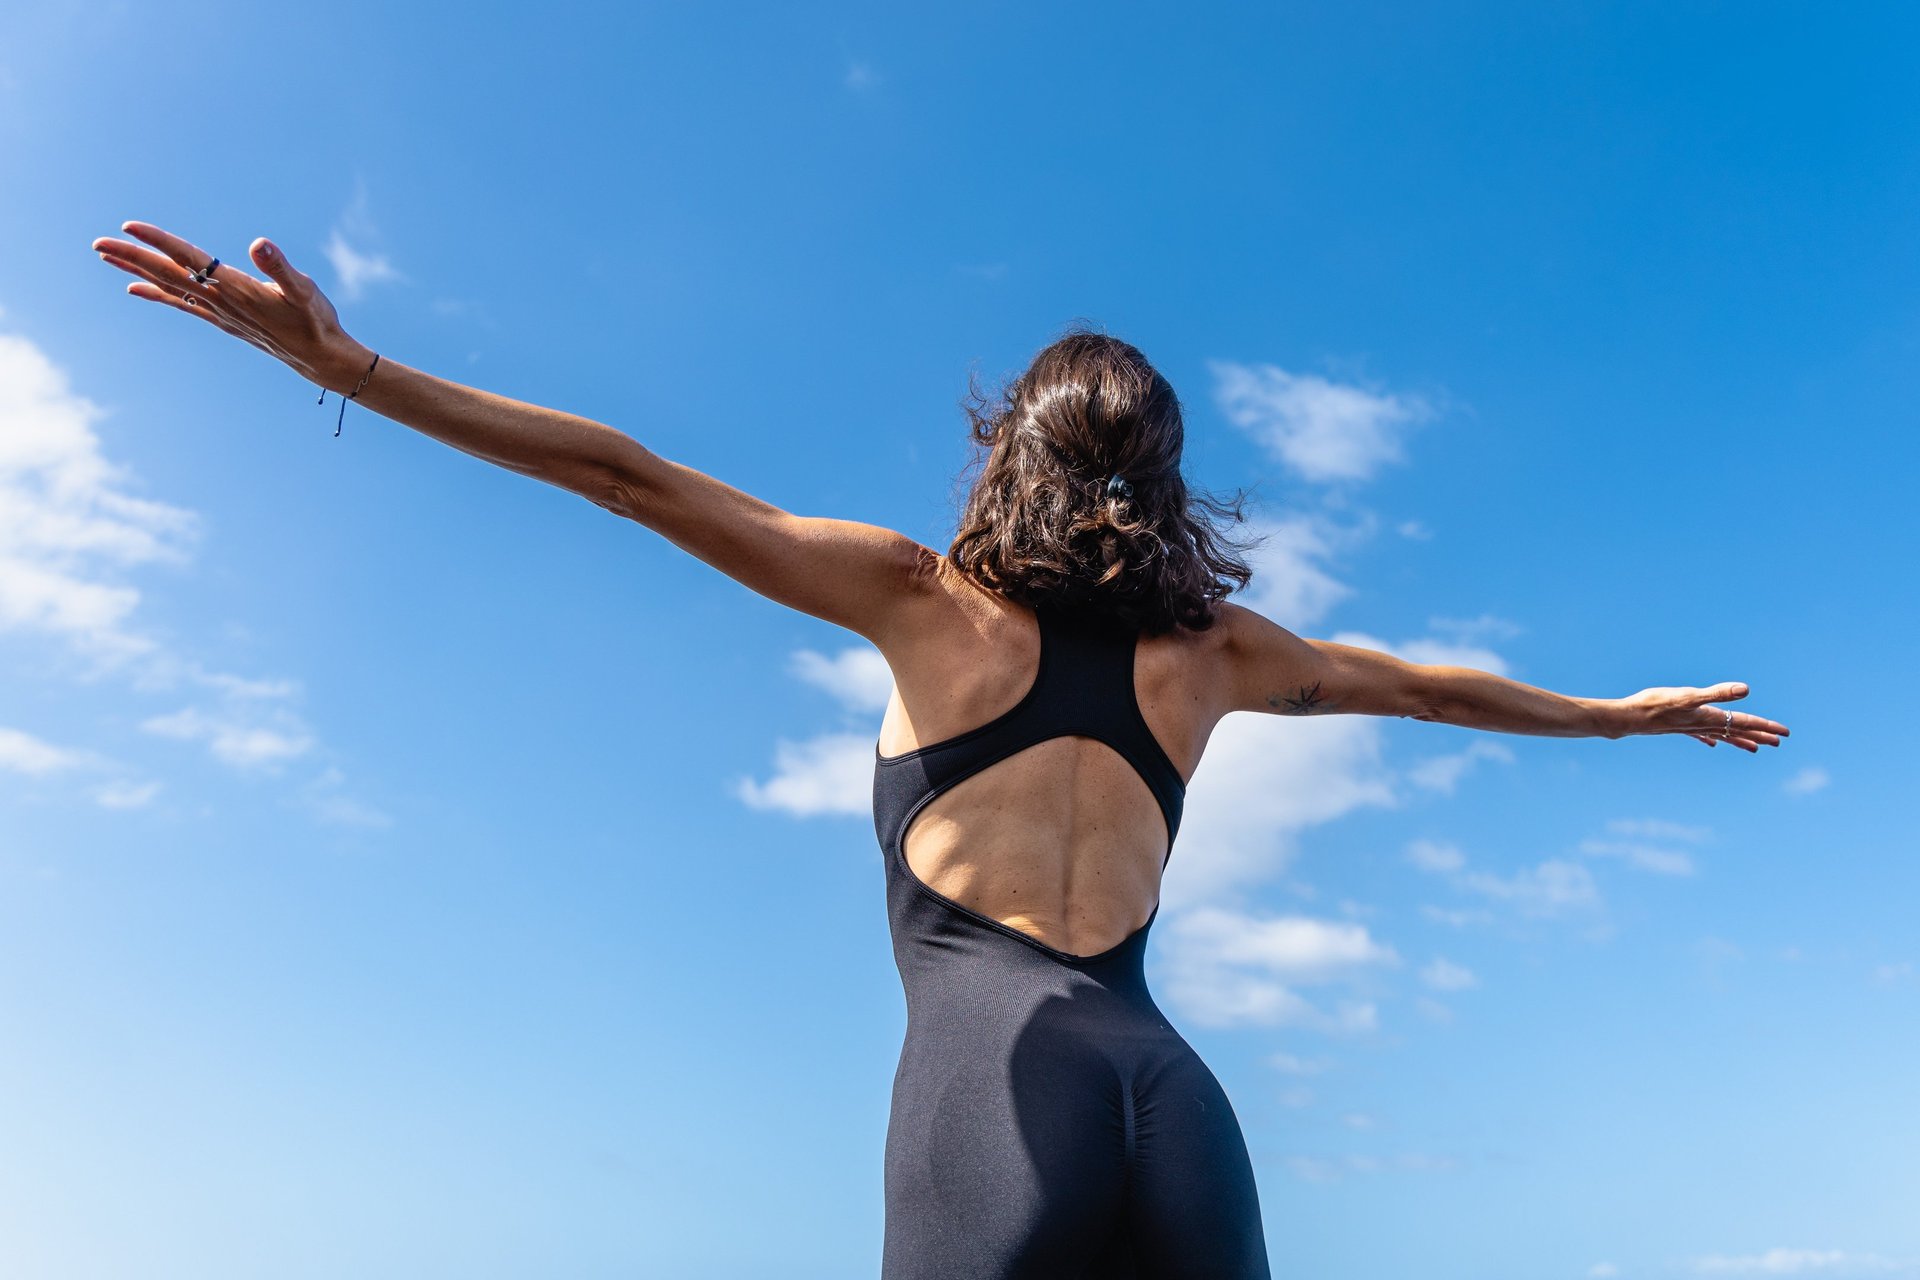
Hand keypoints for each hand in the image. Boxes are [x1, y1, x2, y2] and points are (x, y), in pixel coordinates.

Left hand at [91, 220, 371, 390]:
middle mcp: (221, 301)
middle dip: (133, 257)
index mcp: (236, 288)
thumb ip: (280, 267)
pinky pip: (182, 304)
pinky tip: (135, 289)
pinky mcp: (222, 320)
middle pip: (169, 274)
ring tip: (106, 257)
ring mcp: (219, 312)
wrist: (320, 358)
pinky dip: (157, 294)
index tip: (129, 227)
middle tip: (98, 243)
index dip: (160, 242)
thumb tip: (258, 244)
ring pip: (170, 287)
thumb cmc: (316, 321)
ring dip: (138, 271)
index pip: (190, 258)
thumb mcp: (305, 289)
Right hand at [1616, 682, 1789, 751]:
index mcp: (1710, 716)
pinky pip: (1702, 735)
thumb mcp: (1688, 695)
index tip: (1785, 733)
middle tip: (1779, 742)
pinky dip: (1711, 739)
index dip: (1765, 726)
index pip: (1744, 721)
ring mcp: (1691, 727)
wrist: (1629, 718)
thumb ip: (1717, 692)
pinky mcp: (1679, 726)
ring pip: (1722, 735)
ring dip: (1739, 740)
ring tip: (1755, 748)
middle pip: (1737, 731)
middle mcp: (1704, 724)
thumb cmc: (1655, 705)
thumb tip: (1745, 690)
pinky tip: (1713, 744)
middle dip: (1759, 735)